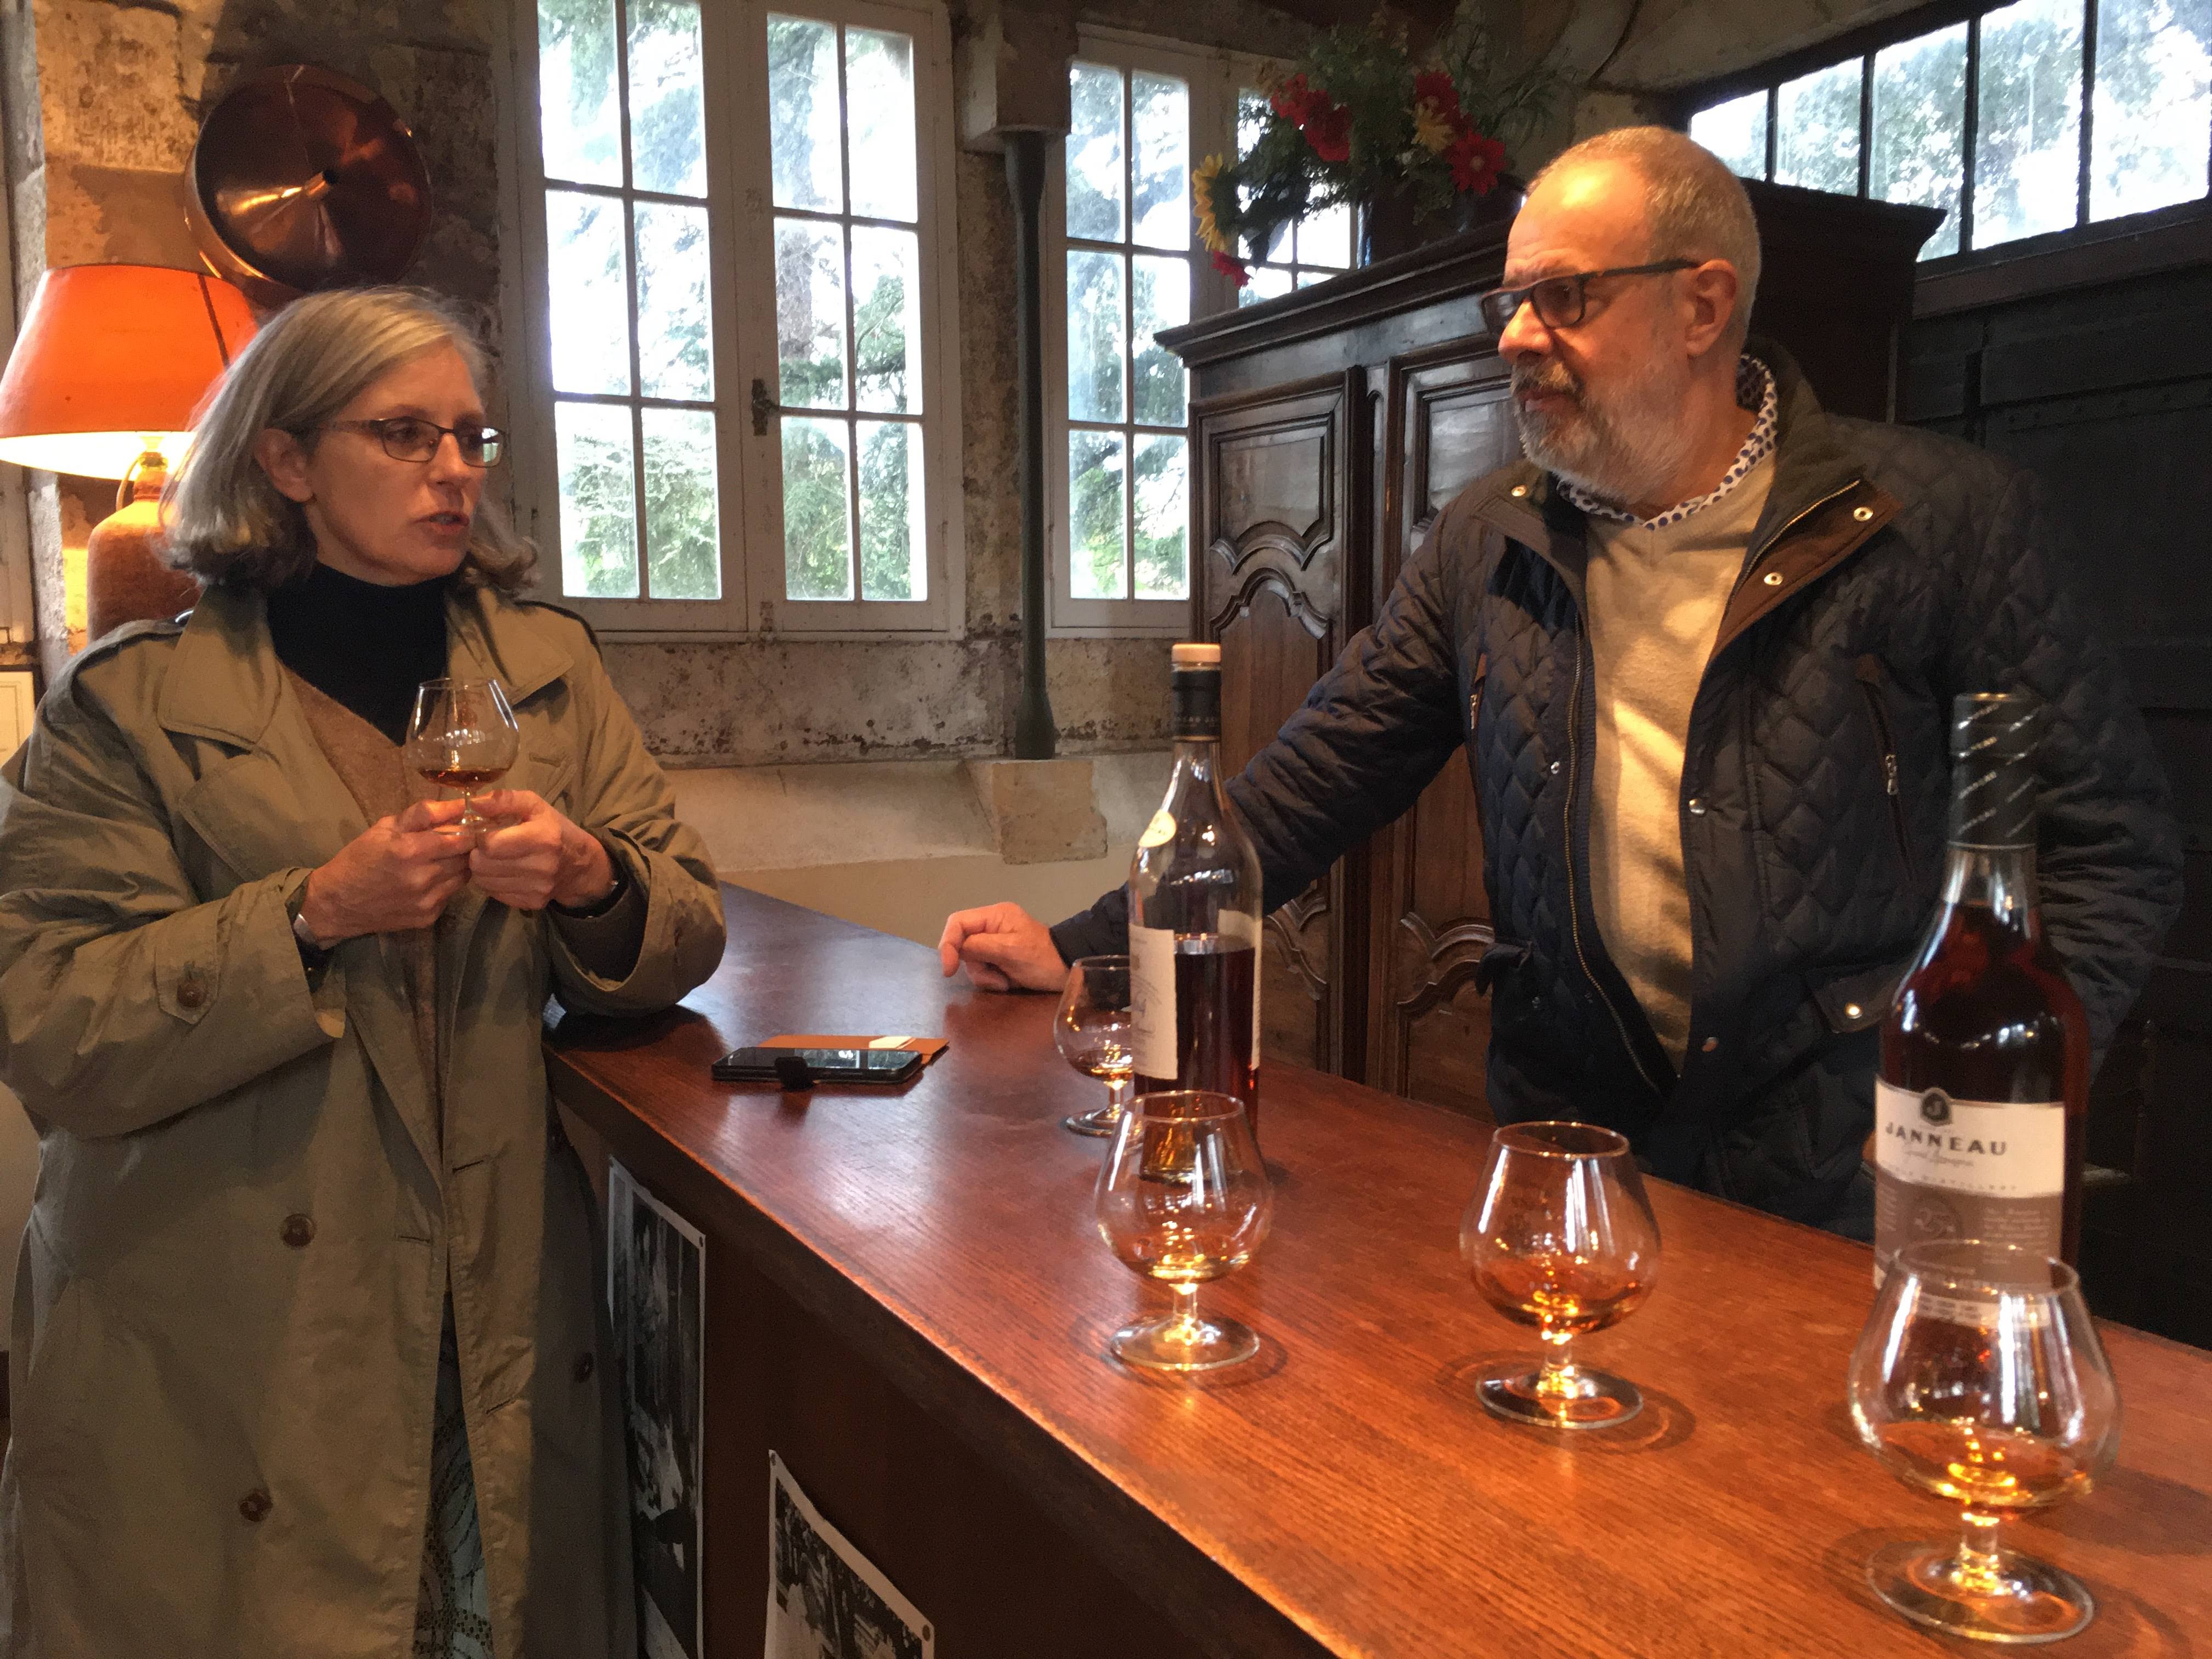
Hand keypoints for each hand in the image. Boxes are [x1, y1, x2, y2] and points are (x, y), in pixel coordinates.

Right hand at [299, 799, 475, 944]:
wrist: (336, 904)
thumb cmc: (359, 858)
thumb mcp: (385, 827)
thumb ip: (423, 814)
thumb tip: (459, 804)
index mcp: (411, 850)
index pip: (462, 837)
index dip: (469, 829)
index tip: (468, 824)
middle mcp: (424, 877)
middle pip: (466, 857)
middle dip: (466, 847)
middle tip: (456, 840)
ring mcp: (428, 900)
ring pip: (463, 877)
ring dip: (458, 866)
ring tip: (441, 860)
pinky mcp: (429, 917)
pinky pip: (450, 895)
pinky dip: (446, 885)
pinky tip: (430, 880)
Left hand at [463, 790, 618, 911]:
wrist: (580, 865)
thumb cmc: (554, 829)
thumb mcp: (535, 806)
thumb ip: (504, 800)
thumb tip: (474, 804)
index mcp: (542, 839)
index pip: (491, 844)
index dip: (481, 836)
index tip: (485, 832)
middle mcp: (540, 867)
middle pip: (482, 865)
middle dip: (478, 853)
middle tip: (487, 846)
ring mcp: (536, 889)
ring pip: (483, 881)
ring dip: (482, 869)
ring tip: (495, 858)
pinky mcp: (530, 903)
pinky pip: (493, 894)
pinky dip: (492, 882)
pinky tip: (503, 872)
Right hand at [936, 902, 1066, 992]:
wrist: (1068, 969)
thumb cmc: (1043, 958)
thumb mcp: (1011, 951)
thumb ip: (981, 946)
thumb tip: (959, 949)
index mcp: (994, 916)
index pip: (957, 923)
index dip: (947, 944)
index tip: (949, 970)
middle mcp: (991, 925)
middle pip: (962, 944)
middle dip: (975, 966)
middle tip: (994, 978)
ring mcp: (995, 942)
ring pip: (971, 960)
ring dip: (985, 976)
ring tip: (1005, 981)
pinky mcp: (999, 957)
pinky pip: (983, 968)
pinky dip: (992, 979)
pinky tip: (1008, 982)